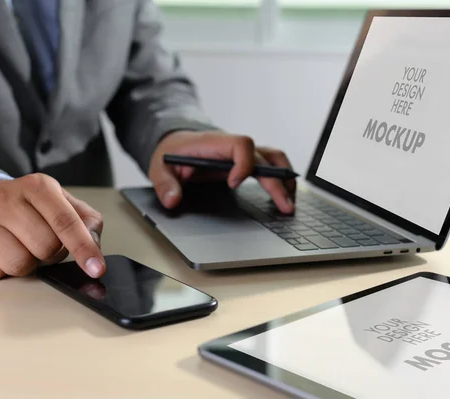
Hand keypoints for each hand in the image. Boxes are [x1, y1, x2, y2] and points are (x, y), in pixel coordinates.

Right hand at [0, 174, 104, 280]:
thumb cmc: (26, 206)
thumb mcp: (61, 203)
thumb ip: (85, 221)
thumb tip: (94, 246)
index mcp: (38, 187)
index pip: (66, 221)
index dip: (84, 248)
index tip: (96, 269)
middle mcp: (6, 199)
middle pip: (46, 247)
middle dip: (52, 254)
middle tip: (42, 243)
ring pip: (20, 264)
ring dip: (28, 264)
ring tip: (22, 247)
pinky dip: (3, 270)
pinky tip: (1, 252)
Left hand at [149, 131, 295, 213]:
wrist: (175, 144)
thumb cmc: (171, 154)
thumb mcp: (159, 168)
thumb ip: (165, 184)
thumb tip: (172, 200)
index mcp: (214, 144)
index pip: (241, 145)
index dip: (243, 164)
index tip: (233, 184)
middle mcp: (232, 147)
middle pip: (264, 156)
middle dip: (276, 182)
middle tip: (284, 206)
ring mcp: (242, 154)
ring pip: (273, 157)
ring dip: (285, 177)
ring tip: (290, 202)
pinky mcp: (246, 162)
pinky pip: (270, 165)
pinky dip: (280, 178)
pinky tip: (284, 196)